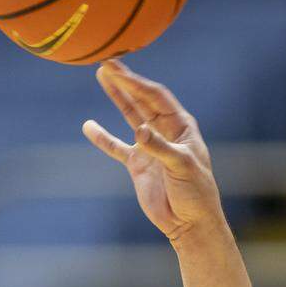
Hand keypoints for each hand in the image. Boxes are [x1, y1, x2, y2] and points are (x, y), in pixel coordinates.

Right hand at [82, 59, 222, 243]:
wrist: (190, 224)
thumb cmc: (196, 194)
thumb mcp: (181, 168)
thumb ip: (161, 148)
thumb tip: (140, 130)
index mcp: (182, 128)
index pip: (157, 98)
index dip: (138, 83)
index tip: (118, 70)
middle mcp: (166, 133)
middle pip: (143, 101)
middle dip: (126, 82)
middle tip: (105, 62)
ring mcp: (151, 148)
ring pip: (131, 116)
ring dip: (117, 97)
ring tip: (101, 75)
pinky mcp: (139, 165)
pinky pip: (117, 147)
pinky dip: (103, 138)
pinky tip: (89, 126)